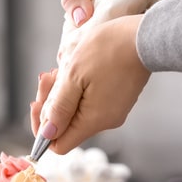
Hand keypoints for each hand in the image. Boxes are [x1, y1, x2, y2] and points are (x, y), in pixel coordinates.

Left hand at [33, 14, 149, 154]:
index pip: (59, 145)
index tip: (37, 104)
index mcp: (93, 120)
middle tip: (48, 76)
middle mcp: (105, 121)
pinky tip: (78, 69)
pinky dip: (79, 89)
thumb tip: (47, 134)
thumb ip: (59, 107)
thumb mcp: (74, 75)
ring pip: (78, 112)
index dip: (43, 129)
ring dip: (64, 92)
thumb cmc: (108, 50)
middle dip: (51, 103)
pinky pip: (91, 102)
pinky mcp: (120, 99)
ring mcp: (114, 111)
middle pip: (67, 127)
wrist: (144, 36)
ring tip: (62, 69)